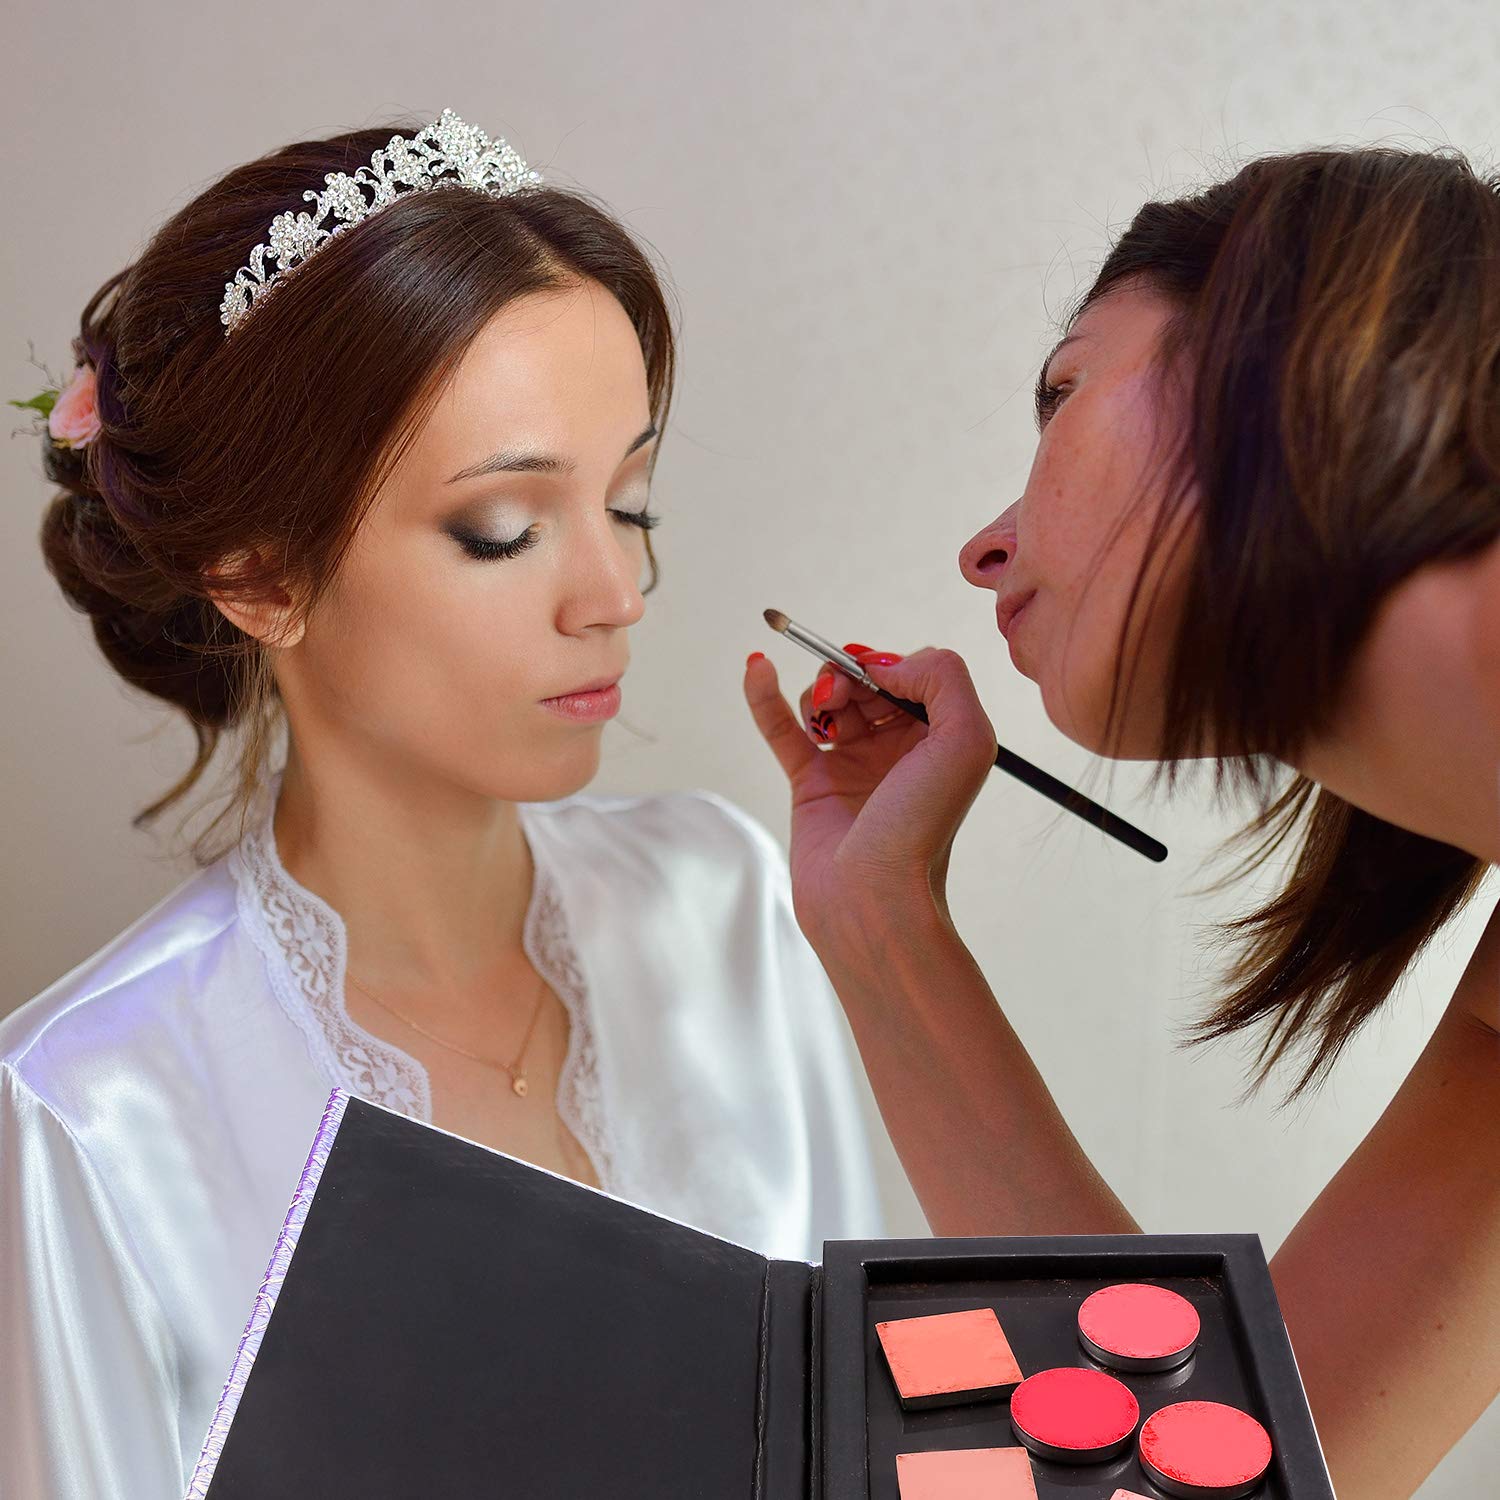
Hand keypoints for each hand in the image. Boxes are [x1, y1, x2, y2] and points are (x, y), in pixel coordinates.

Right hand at [742, 644, 997, 942]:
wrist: (872, 900)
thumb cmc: (922, 828)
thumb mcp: (965, 740)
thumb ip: (942, 678)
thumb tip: (883, 664)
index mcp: (939, 738)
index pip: (910, 673)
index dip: (889, 665)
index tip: (876, 679)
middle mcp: (899, 749)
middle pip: (865, 682)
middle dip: (849, 675)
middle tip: (840, 697)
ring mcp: (853, 765)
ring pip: (827, 701)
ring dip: (819, 692)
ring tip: (822, 718)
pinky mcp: (811, 784)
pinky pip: (783, 728)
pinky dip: (765, 695)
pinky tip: (757, 668)